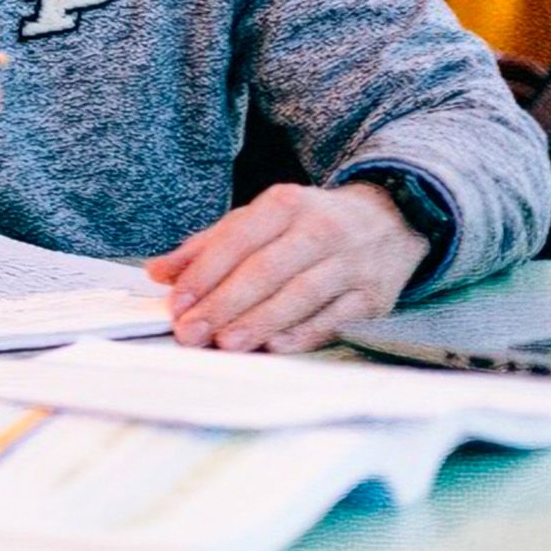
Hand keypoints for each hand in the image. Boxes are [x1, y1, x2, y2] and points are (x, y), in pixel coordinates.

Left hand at [144, 182, 426, 352]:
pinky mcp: (374, 297)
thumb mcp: (259, 220)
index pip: (237, 239)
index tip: (177, 303)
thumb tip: (159, 273)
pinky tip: (272, 346)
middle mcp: (321, 230)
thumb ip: (208, 245)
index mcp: (286, 204)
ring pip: (299, 296)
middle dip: (224, 304)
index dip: (204, 273)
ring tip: (225, 343)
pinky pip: (333, 319)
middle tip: (191, 332)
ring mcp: (351, 264)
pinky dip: (300, 334)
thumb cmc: (309, 224)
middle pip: (265, 270)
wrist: (390, 220)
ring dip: (259, 322)